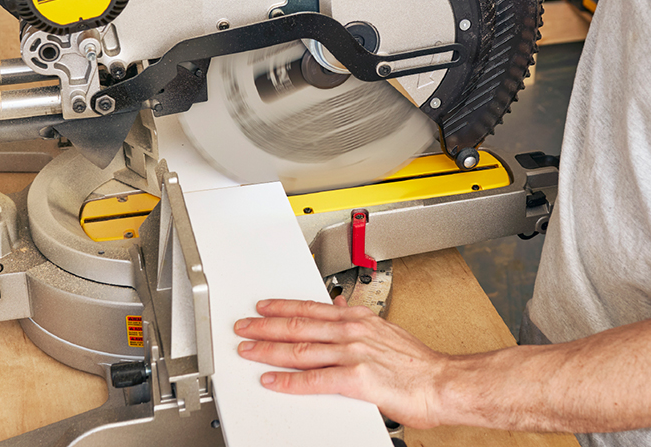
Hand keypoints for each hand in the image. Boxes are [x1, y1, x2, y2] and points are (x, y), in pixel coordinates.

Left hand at [234, 296, 448, 428]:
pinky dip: (289, 380)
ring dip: (268, 349)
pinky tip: (272, 380)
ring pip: (299, 349)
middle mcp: (350, 330)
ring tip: (248, 350)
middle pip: (297, 325)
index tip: (262, 307)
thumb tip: (336, 304)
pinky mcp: (356, 379)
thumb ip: (355, 318)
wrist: (442, 382)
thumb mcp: (383, 328)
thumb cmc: (416, 362)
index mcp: (356, 318)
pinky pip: (313, 380)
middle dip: (265, 326)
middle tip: (243, 327)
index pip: (309, 308)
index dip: (281, 307)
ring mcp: (352, 353)